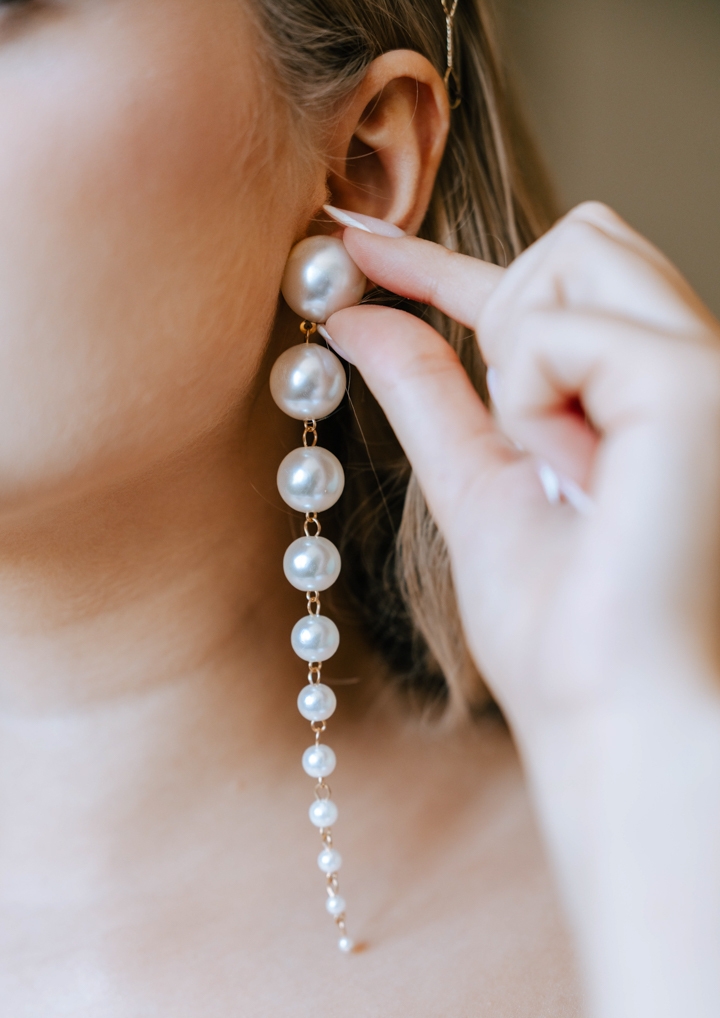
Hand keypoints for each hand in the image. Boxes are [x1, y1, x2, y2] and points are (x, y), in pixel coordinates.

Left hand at [327, 202, 719, 744]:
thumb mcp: (475, 486)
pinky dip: (533, 407)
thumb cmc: (562, 630)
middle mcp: (693, 359)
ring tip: (561, 469)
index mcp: (645, 389)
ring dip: (522, 363)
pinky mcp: (695, 383)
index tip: (359, 244)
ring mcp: (705, 363)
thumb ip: (430, 393)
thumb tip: (357, 317)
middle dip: (508, 308)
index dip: (447, 257)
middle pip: (577, 236)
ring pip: (570, 254)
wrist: (611, 712)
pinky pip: (556, 333)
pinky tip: (578, 481)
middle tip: (523, 434)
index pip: (552, 280)